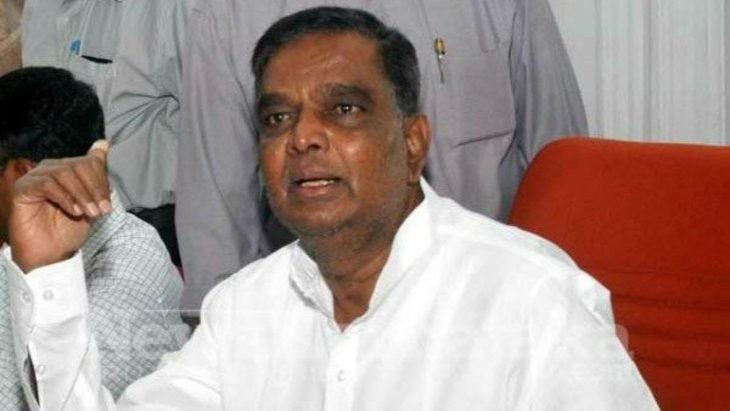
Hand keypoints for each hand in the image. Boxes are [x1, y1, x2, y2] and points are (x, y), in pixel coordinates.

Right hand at [9, 140, 111, 272]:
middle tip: (101, 211)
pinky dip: (65, 197)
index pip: (89, 162)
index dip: (101, 182)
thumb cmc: (69, 229)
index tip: (107, 205)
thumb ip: (97, 178)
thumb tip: (103, 143)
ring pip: (63, 172)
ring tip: (89, 213)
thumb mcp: (92, 202)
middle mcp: (50, 169)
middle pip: (78, 165)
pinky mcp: (23, 189)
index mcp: (68, 170)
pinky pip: (46, 184)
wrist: (51, 254)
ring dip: (81, 194)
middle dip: (94, 188)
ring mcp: (35, 177)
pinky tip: (74, 212)